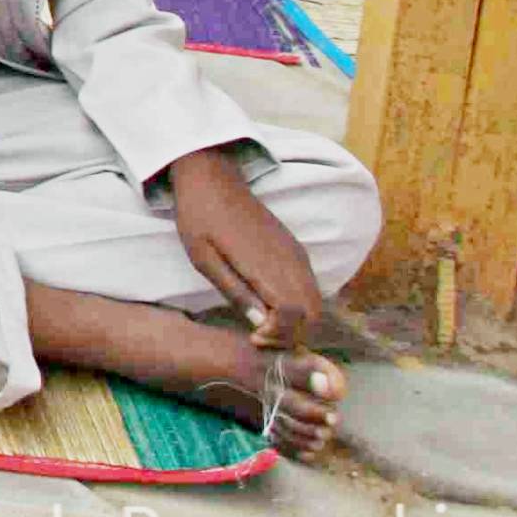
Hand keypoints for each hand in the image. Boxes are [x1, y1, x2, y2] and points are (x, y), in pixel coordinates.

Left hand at [167, 152, 323, 348]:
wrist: (213, 180)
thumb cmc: (200, 218)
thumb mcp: (203, 258)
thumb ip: (234, 291)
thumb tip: (258, 324)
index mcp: (266, 263)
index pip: (295, 312)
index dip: (280, 333)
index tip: (254, 336)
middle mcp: (291, 260)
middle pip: (313, 313)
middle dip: (292, 334)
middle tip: (260, 337)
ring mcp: (297, 255)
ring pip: (316, 302)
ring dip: (298, 322)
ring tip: (264, 326)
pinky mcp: (296, 251)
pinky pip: (310, 287)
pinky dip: (300, 306)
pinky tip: (271, 307)